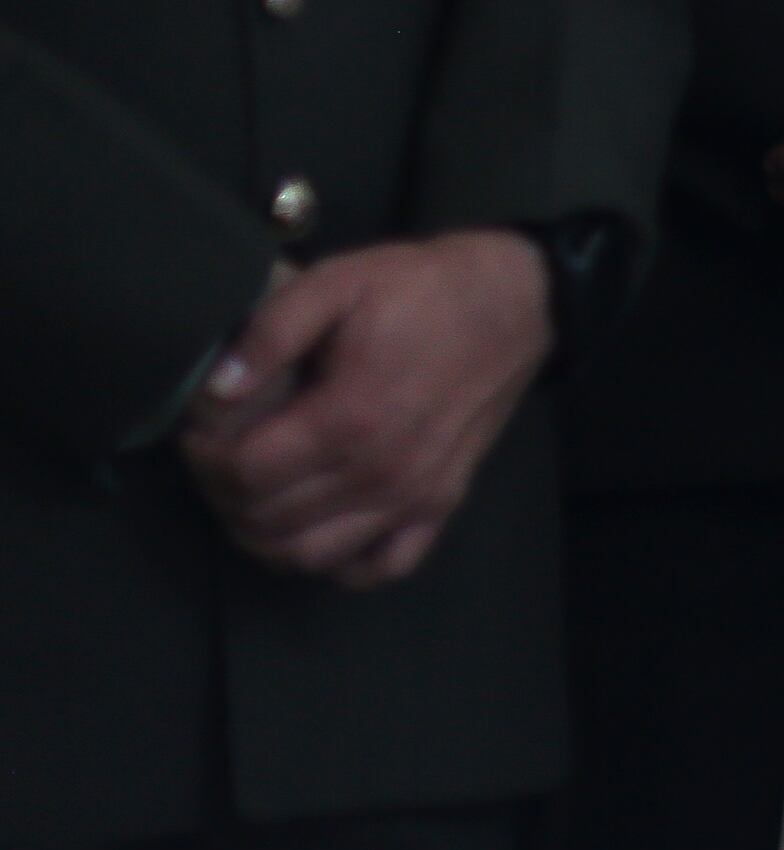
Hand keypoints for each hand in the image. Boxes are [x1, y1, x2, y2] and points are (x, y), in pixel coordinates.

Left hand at [175, 231, 553, 586]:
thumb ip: (271, 331)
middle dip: (223, 492)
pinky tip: (318, 528)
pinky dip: (337, 565)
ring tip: (254, 492)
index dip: (204, 458)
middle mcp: (382, 472)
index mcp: (351, 417)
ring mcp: (414, 496)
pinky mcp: (440, 504)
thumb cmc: (420, 289)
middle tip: (221, 453)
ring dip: (262, 535)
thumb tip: (213, 391)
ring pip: (309, 555)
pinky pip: (379, 567)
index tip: (201, 431)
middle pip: (266, 521)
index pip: (245, 473)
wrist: (515, 302)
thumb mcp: (339, 282)